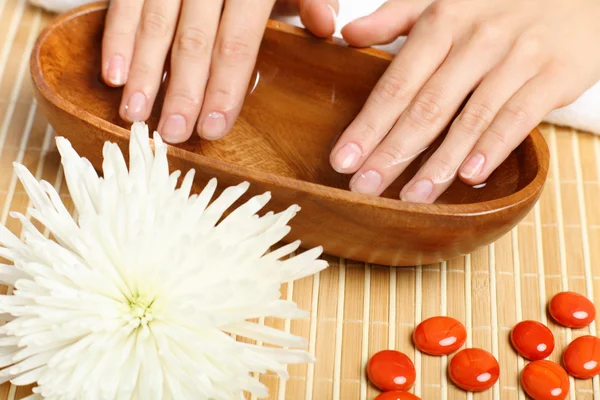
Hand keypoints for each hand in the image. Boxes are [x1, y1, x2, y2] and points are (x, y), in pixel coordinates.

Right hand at [101, 0, 337, 142]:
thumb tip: (326, 26)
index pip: (238, 42)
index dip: (226, 87)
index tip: (213, 127)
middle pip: (194, 40)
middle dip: (182, 91)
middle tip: (173, 133)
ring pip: (155, 23)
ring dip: (144, 72)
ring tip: (135, 115)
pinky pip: (124, 1)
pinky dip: (117, 37)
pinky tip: (113, 74)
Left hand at [330, 0, 599, 202]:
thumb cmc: (502, 3)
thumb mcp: (447, 0)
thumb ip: (396, 17)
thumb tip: (348, 34)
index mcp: (442, 21)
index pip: (397, 84)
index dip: (368, 125)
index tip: (341, 161)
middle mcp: (476, 40)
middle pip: (426, 106)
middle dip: (392, 152)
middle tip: (364, 187)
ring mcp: (516, 57)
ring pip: (469, 117)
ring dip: (437, 162)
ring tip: (410, 197)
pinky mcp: (554, 74)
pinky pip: (519, 116)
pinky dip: (494, 146)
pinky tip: (470, 175)